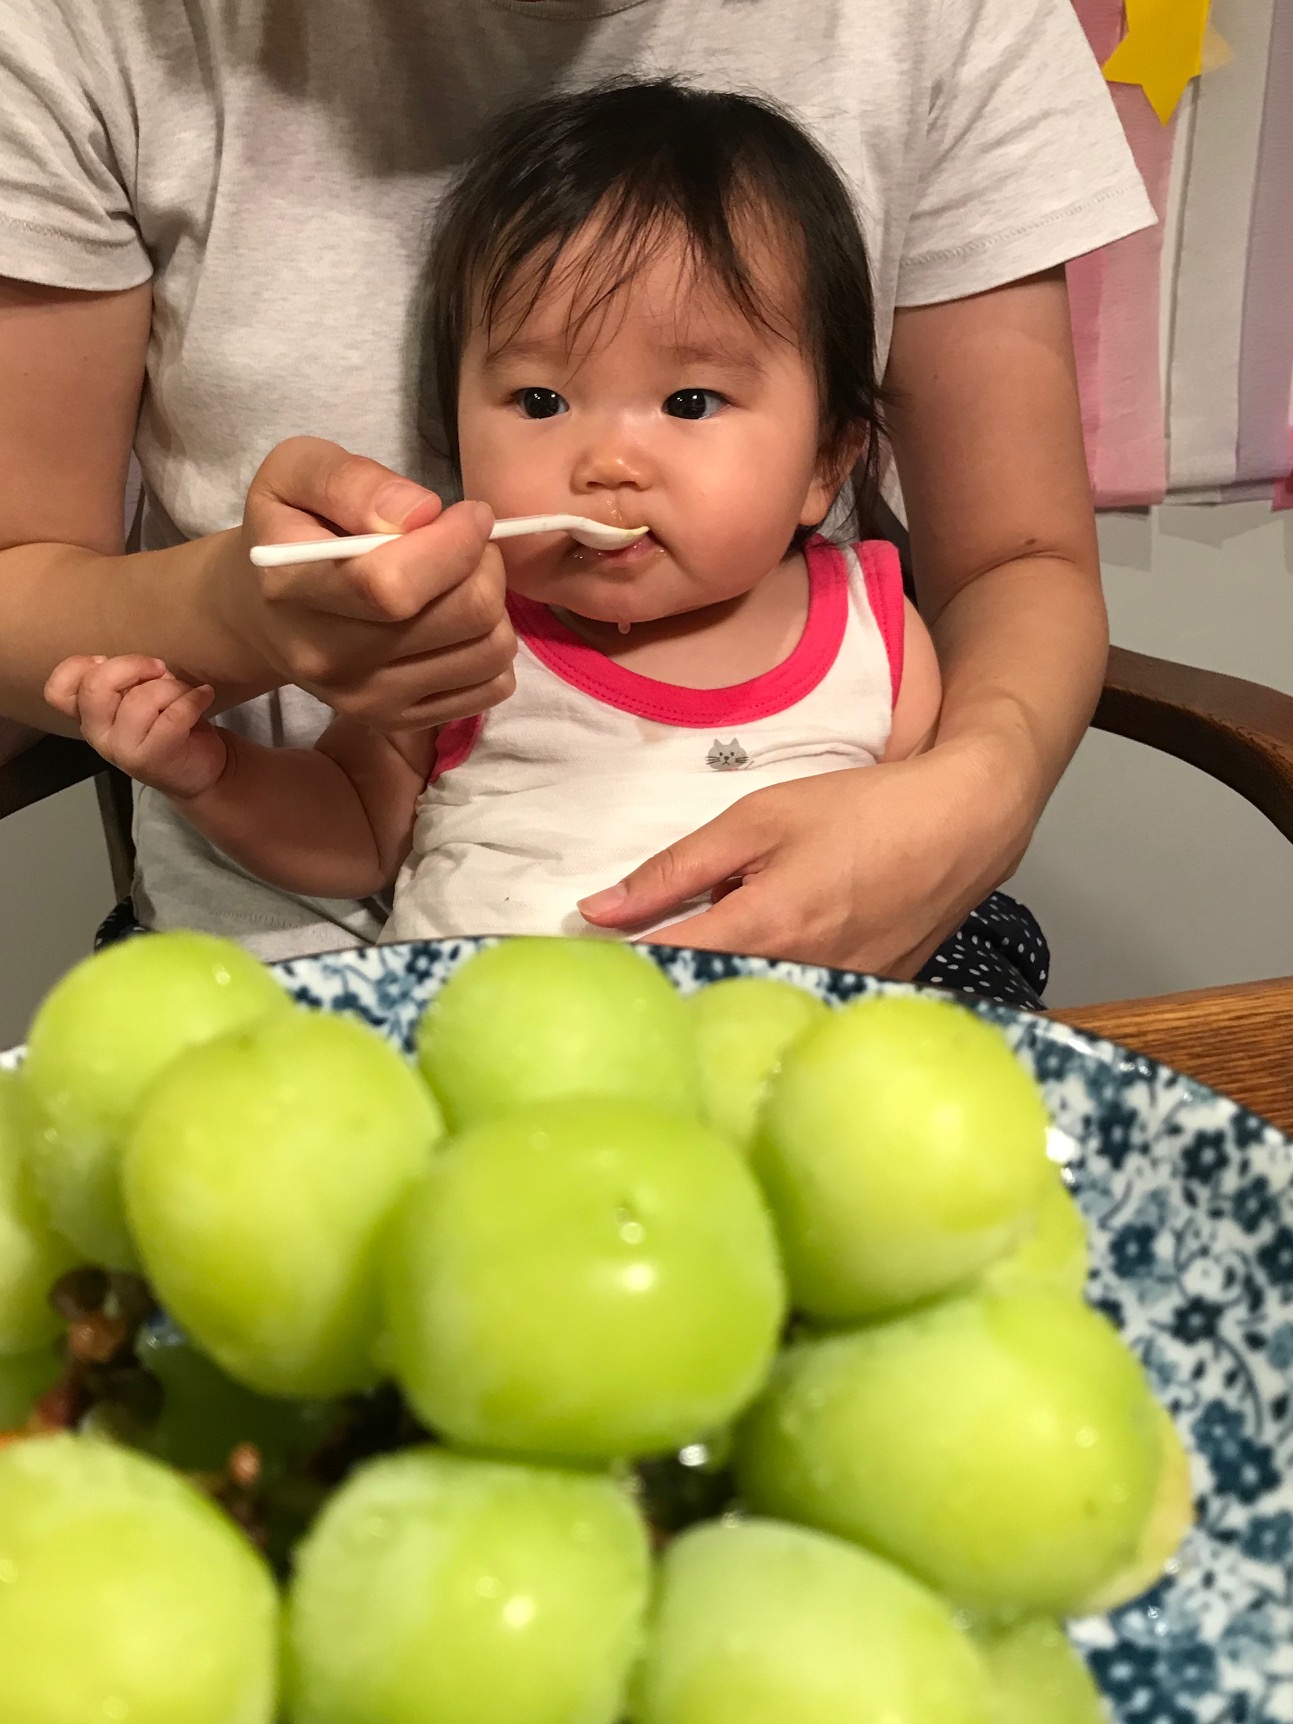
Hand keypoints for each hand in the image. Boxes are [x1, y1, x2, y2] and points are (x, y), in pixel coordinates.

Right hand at [45, 656, 228, 800]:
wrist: (201, 772)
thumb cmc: (167, 727)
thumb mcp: (138, 700)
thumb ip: (125, 682)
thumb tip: (134, 665)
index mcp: (89, 716)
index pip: (58, 691)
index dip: (81, 665)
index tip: (109, 661)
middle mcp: (98, 734)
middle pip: (96, 686)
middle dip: (132, 665)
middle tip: (158, 669)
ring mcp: (123, 750)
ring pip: (141, 699)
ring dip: (172, 687)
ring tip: (186, 693)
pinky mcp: (153, 758)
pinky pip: (174, 716)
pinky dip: (194, 699)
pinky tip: (204, 697)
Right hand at [217, 437, 515, 730]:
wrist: (265, 614)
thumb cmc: (287, 529)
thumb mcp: (294, 473)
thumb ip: (351, 481)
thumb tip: (422, 512)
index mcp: (295, 590)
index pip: (394, 585)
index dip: (454, 543)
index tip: (468, 513)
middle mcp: (330, 659)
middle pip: (464, 615)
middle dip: (485, 563)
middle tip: (466, 541)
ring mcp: (368, 700)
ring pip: (489, 651)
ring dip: (495, 603)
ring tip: (460, 579)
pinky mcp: (400, 722)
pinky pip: (491, 687)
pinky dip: (491, 645)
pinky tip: (458, 620)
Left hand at [577, 746, 1023, 976]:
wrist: (964, 826)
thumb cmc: (861, 811)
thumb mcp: (756, 820)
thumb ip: (671, 869)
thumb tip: (596, 909)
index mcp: (759, 929)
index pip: (659, 968)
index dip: (609, 966)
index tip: (572, 960)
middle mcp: (792, 978)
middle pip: (699, 999)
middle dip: (659, 981)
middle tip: (624, 963)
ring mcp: (828, 998)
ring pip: (744, 1010)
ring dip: (713, 988)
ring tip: (701, 959)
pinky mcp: (856, 1003)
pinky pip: (789, 1007)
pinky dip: (762, 991)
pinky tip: (761, 965)